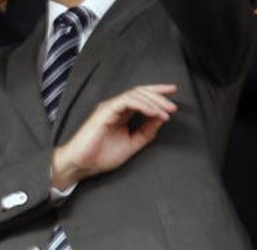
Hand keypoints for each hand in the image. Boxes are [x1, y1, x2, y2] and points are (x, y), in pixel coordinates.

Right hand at [51, 84, 176, 188]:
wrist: (83, 164)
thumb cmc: (102, 155)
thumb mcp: (132, 144)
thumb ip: (146, 132)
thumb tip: (162, 118)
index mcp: (122, 113)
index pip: (141, 97)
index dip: (157, 93)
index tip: (173, 92)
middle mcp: (116, 107)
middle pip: (140, 92)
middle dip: (159, 96)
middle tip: (174, 106)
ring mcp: (110, 107)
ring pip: (135, 94)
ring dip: (154, 102)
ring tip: (166, 112)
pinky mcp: (105, 111)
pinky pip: (126, 101)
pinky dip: (142, 105)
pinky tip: (153, 112)